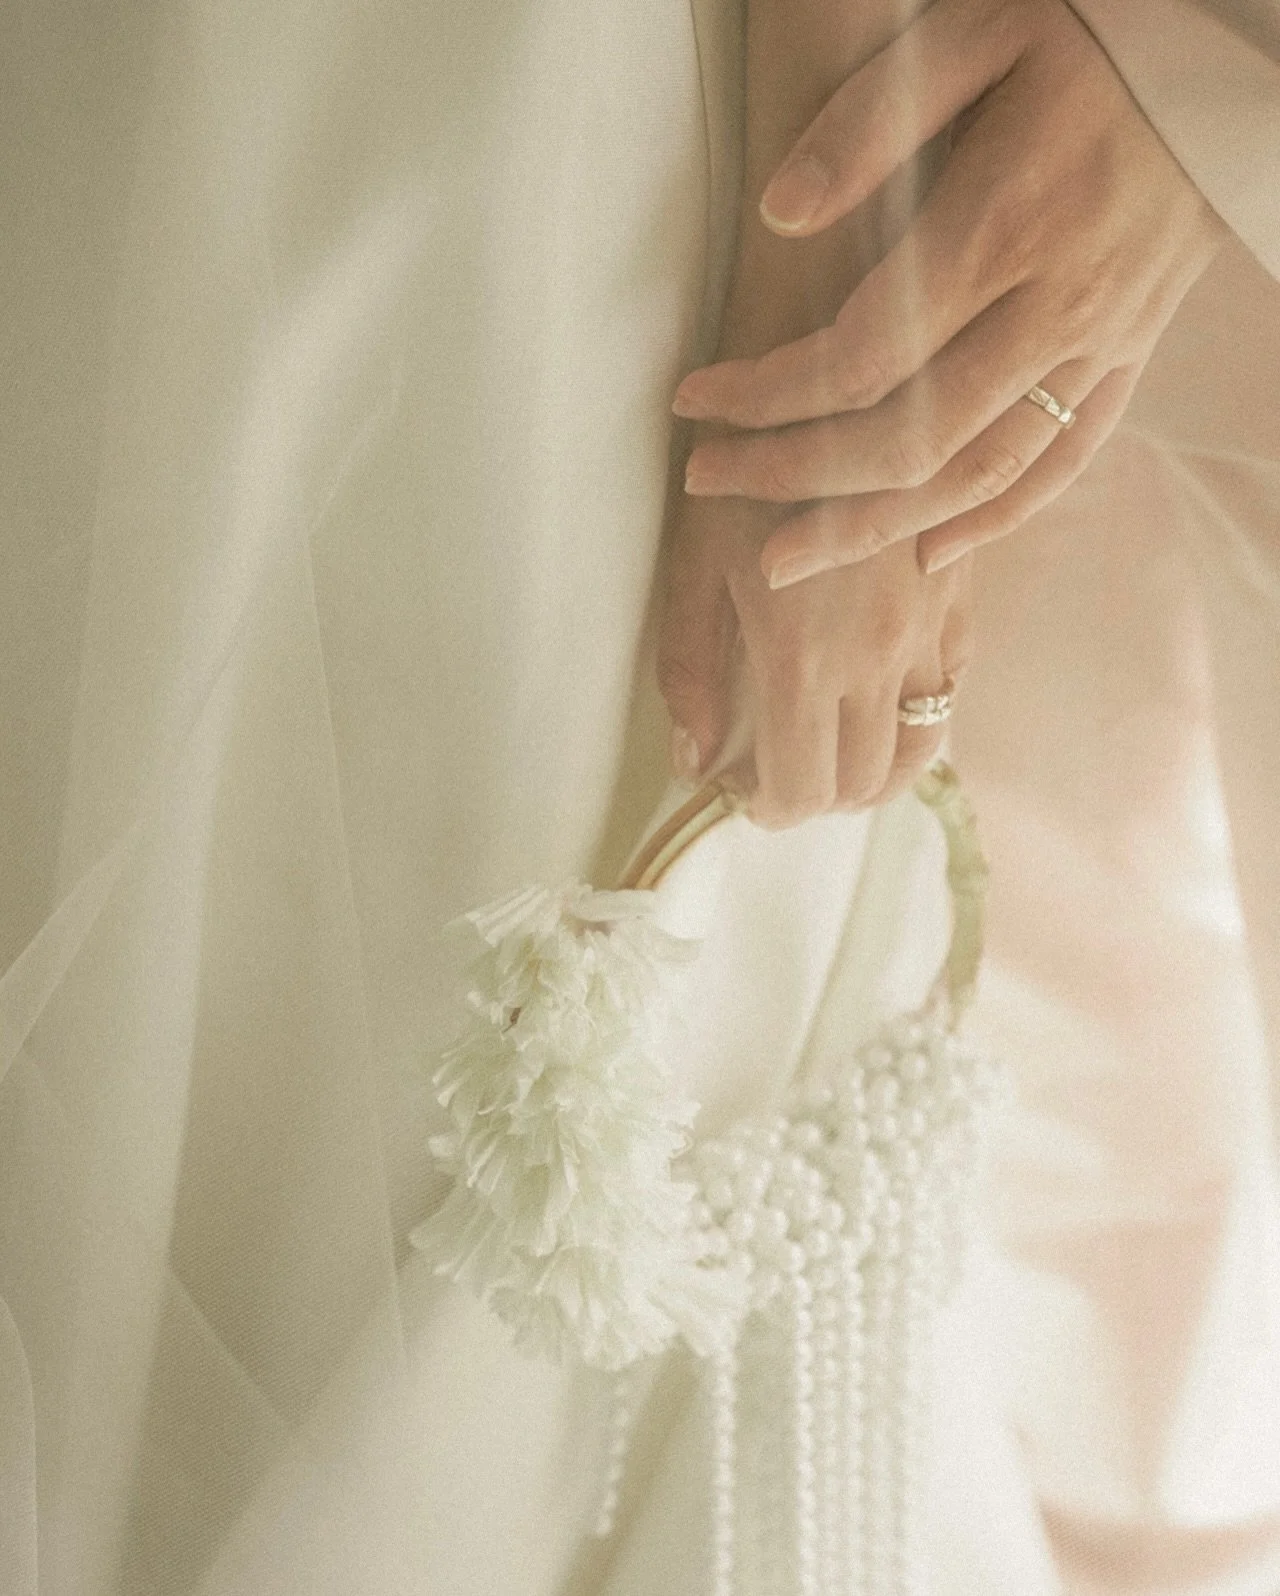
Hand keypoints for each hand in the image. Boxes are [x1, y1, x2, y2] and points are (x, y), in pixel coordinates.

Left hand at [656, 482, 971, 826]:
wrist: (829, 376)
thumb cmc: (740, 466)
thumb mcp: (694, 568)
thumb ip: (691, 671)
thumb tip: (695, 757)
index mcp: (803, 661)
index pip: (802, 790)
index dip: (770, 809)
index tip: (744, 793)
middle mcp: (878, 658)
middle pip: (863, 783)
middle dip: (818, 798)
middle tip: (780, 775)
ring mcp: (928, 627)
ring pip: (921, 748)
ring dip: (875, 771)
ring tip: (834, 753)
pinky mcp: (959, 593)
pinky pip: (952, 685)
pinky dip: (918, 713)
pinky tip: (882, 695)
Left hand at [671, 0, 1226, 583]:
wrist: (1231, 55)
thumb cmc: (1095, 30)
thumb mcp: (975, 31)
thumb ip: (869, 127)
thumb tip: (778, 218)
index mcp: (1004, 227)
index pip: (860, 356)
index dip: (767, 395)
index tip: (695, 402)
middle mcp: (1055, 308)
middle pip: (907, 438)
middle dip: (794, 474)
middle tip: (708, 481)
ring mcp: (1101, 346)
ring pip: (977, 475)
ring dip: (873, 529)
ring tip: (787, 557)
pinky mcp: (1129, 359)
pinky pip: (1062, 466)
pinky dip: (992, 521)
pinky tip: (924, 552)